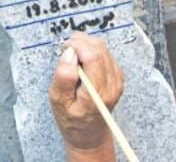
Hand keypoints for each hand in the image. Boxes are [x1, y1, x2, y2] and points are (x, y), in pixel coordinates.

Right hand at [48, 33, 123, 160]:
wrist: (89, 134)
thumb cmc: (72, 120)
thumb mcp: (58, 101)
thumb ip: (63, 77)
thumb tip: (69, 53)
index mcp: (97, 92)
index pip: (93, 56)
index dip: (77, 45)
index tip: (64, 48)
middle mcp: (112, 85)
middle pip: (99, 48)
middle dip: (80, 42)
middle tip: (65, 49)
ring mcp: (117, 80)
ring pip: (103, 48)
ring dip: (86, 45)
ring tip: (72, 56)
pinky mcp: (117, 77)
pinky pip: (105, 54)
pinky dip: (92, 51)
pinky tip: (82, 61)